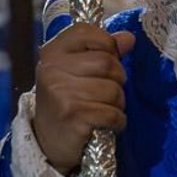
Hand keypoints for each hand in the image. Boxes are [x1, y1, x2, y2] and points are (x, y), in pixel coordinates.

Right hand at [31, 24, 135, 173]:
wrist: (48, 144)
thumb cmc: (67, 102)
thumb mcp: (77, 71)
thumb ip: (103, 51)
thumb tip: (129, 38)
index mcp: (52, 52)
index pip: (87, 32)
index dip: (106, 45)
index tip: (105, 61)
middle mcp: (52, 69)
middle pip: (108, 62)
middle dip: (117, 79)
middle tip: (105, 93)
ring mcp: (61, 93)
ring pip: (114, 90)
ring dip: (117, 104)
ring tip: (103, 109)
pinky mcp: (73, 116)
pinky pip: (113, 113)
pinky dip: (117, 122)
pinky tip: (105, 125)